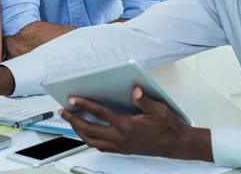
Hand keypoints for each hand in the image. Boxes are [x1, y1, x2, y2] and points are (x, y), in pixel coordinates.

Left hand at [59, 87, 212, 160]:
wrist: (177, 145)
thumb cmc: (168, 127)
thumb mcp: (159, 109)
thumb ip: (144, 100)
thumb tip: (134, 90)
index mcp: (127, 125)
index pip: (100, 114)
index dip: (84, 105)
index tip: (72, 99)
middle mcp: (121, 138)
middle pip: (89, 130)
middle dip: (74, 120)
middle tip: (63, 112)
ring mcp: (121, 146)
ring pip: (92, 141)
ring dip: (79, 131)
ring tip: (71, 122)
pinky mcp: (123, 150)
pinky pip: (102, 147)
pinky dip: (91, 140)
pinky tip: (88, 134)